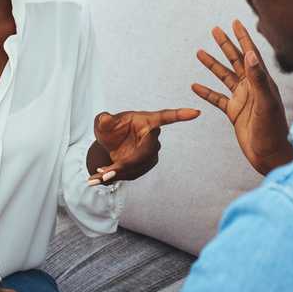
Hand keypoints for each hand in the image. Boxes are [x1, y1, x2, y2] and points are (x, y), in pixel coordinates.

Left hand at [86, 107, 200, 185]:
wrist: (110, 143)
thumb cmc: (111, 128)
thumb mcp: (104, 122)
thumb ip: (104, 120)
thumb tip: (105, 119)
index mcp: (148, 120)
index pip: (167, 117)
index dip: (181, 115)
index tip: (196, 112)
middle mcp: (153, 137)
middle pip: (145, 152)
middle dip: (126, 164)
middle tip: (105, 173)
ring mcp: (151, 152)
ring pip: (137, 166)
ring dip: (117, 173)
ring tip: (96, 177)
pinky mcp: (145, 165)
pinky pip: (132, 173)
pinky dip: (114, 177)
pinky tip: (96, 179)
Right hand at [192, 19, 292, 175]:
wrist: (270, 155)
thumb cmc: (273, 130)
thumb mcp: (265, 102)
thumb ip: (258, 78)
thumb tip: (250, 54)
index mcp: (262, 82)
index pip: (251, 54)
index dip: (243, 37)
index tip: (235, 22)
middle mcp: (252, 87)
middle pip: (236, 60)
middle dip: (226, 44)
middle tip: (214, 29)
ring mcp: (243, 99)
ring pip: (224, 77)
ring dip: (213, 65)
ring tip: (199, 52)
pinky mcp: (235, 112)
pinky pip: (217, 99)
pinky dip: (206, 92)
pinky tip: (195, 85)